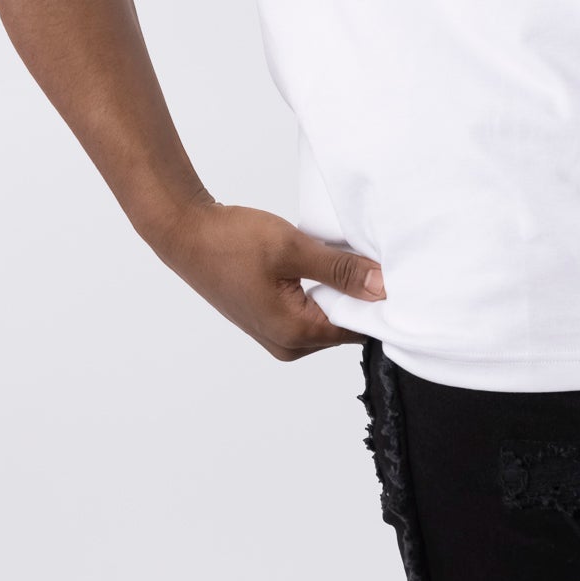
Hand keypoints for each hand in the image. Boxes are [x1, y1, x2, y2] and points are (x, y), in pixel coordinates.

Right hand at [150, 194, 385, 360]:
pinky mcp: (270, 321)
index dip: (377, 301)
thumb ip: (340, 270)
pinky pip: (310, 311)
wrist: (188, 235)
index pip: (358, 329)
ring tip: (339, 256)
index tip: (391, 272)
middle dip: (358, 295)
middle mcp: (288, 345)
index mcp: (295, 334)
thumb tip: (382, 288)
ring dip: (337, 290)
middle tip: (365, 257)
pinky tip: (318, 263)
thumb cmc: (233, 241)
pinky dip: (320, 289)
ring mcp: (277, 336)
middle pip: (344, 326)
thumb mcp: (293, 249)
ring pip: (327, 317)